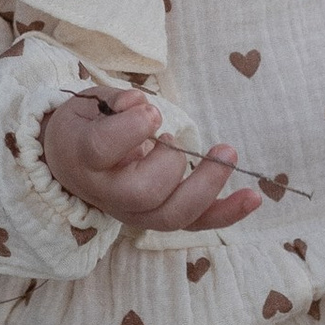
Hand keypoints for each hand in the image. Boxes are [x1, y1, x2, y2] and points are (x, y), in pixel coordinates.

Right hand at [42, 89, 261, 230]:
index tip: (152, 114)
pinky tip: (253, 197)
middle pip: (144, 193)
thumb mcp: (93, 102)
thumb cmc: (88, 126)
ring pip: (172, 216)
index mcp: (83, 156)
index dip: (132, 129)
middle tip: (175, 138)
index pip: (103, 149)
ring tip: (227, 153)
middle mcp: (107, 192)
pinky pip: (194, 223)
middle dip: (172, 162)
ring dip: (207, 186)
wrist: (70, 162)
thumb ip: (118, 101)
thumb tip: (139, 105)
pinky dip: (226, 212)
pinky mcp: (157, 218)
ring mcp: (133, 212)